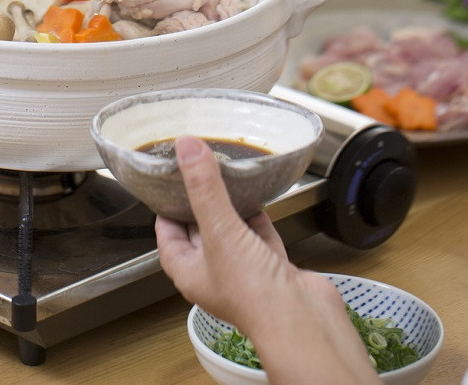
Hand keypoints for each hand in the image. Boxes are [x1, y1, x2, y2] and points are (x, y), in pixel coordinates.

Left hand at [155, 136, 378, 382]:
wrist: (302, 319)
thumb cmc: (253, 293)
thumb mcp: (220, 230)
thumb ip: (204, 188)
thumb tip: (186, 149)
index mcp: (189, 272)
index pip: (167, 235)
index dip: (166, 209)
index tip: (168, 181)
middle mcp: (215, 273)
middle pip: (200, 230)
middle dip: (199, 202)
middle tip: (197, 170)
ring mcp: (245, 272)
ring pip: (232, 232)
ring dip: (229, 207)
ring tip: (224, 177)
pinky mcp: (273, 268)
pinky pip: (260, 236)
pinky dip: (257, 217)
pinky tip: (257, 197)